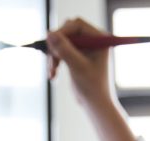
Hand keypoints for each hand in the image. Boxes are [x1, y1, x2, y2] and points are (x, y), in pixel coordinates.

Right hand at [46, 18, 136, 140]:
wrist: (95, 105)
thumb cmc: (92, 88)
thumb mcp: (77, 67)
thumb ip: (64, 49)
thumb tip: (49, 33)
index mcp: (99, 39)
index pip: (77, 25)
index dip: (62, 32)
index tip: (51, 44)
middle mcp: (93, 40)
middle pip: (67, 32)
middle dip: (57, 46)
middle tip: (52, 61)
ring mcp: (85, 47)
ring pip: (61, 42)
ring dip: (53, 56)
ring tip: (52, 72)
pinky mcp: (77, 55)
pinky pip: (61, 51)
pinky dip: (55, 61)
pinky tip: (53, 75)